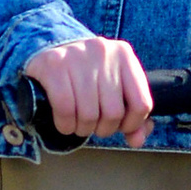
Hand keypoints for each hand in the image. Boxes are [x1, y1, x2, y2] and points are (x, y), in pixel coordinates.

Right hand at [24, 36, 155, 147]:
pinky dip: (65, 124)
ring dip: (82, 129)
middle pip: (114, 112)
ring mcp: (77, 55)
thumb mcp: (113, 87)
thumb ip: (131, 114)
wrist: (48, 49)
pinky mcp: (53, 64)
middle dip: (103, 129)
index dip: (132, 124)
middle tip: (93, 125)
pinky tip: (64, 123)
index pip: (141, 103)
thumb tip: (137, 140)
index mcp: (124, 55)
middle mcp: (103, 51)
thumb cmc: (86, 75)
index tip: (120, 126)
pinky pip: (65, 109)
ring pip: (89, 114)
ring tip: (78, 124)